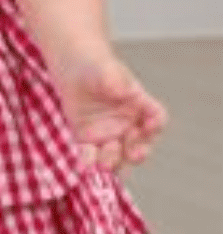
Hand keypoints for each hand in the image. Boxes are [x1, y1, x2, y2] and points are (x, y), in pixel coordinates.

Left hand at [58, 55, 167, 170]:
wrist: (75, 72)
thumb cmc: (97, 69)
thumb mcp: (107, 71)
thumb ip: (116, 81)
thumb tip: (123, 91)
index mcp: (142, 106)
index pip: (157, 118)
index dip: (156, 124)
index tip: (150, 126)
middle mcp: (130, 124)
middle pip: (140, 144)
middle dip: (137, 152)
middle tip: (132, 154)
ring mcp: (111, 135)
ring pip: (119, 156)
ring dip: (114, 162)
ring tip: (105, 164)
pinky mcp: (90, 140)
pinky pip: (92, 154)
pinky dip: (89, 161)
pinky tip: (84, 164)